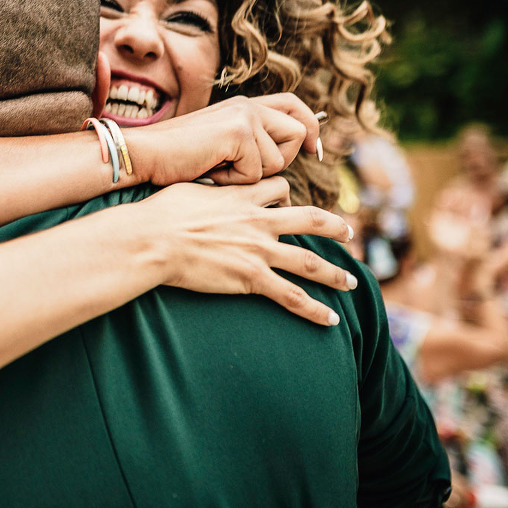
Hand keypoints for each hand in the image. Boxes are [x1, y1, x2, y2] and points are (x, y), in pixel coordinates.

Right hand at [122, 94, 320, 186]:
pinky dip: (234, 181)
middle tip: (240, 170)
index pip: (295, 105)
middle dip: (279, 161)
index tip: (311, 151)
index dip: (310, 127)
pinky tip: (209, 170)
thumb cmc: (175, 160)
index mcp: (243, 106)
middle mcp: (247, 105)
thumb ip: (248, 143)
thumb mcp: (218, 147)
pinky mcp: (237, 132)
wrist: (142, 156)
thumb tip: (287, 158)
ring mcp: (243, 116)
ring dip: (250, 176)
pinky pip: (256, 171)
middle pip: (297, 133)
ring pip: (278, 159)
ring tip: (217, 169)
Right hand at [137, 176, 356, 325]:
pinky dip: (315, 309)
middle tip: (348, 233)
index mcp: (242, 197)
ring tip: (352, 282)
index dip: (287, 194)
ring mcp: (259, 251)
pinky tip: (331, 319)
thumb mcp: (188, 189)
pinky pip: (292, 296)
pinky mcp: (252, 278)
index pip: (279, 188)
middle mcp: (259, 221)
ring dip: (335, 274)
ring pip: (310, 262)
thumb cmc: (160, 214)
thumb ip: (205, 190)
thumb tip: (199, 191)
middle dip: (334, 228)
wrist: (155, 239)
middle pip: (310, 220)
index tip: (290, 202)